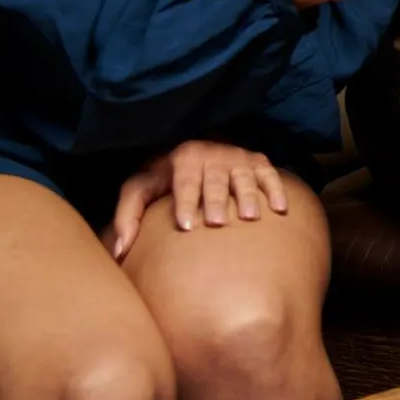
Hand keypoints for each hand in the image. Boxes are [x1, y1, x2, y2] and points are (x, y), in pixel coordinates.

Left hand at [105, 140, 289, 258]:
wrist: (194, 149)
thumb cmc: (164, 177)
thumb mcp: (140, 189)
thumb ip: (127, 216)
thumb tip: (119, 251)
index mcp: (183, 158)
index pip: (185, 182)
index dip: (185, 202)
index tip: (186, 226)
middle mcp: (213, 153)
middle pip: (215, 180)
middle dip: (216, 200)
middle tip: (218, 223)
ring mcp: (238, 157)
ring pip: (244, 177)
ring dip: (248, 196)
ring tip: (250, 217)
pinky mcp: (257, 161)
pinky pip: (270, 174)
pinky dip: (277, 189)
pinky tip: (280, 209)